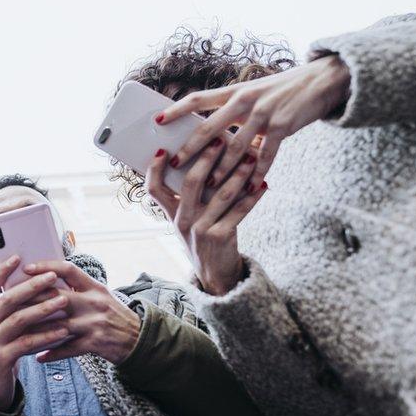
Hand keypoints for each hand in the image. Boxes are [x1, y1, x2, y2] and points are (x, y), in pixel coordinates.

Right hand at [0, 256, 70, 411]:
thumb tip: (38, 287)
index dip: (1, 271)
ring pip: (18, 319)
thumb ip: (14, 313)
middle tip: (52, 276)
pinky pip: (26, 343)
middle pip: (7, 299)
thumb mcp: (5, 331)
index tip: (17, 257)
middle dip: (31, 286)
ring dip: (43, 308)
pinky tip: (62, 330)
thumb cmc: (6, 353)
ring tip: (63, 300)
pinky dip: (46, 335)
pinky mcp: (0, 359)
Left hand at [21, 261, 140, 363]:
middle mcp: (94, 302)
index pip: (68, 269)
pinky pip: (68, 348)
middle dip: (32, 300)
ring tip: (17, 332)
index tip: (26, 268)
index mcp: (94, 286)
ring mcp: (94, 323)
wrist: (139, 340)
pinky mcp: (95, 343)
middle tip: (10, 302)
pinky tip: (38, 356)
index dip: (46, 267)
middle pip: (57, 297)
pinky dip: (52, 353)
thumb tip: (47, 278)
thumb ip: (78, 287)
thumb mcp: (100, 295)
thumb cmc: (114, 315)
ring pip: (58, 325)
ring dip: (36, 330)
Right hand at [146, 140, 266, 295]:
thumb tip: (204, 162)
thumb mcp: (188, 221)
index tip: (164, 149)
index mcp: (171, 214)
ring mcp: (200, 230)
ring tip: (250, 158)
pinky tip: (262, 185)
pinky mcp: (220, 237)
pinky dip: (253, 197)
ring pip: (220, 194)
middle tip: (219, 141)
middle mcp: (182, 220)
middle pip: (190, 183)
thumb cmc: (203, 239)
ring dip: (237, 174)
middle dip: (205, 158)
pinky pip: (239, 212)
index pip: (153, 189)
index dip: (155, 169)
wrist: (215, 275)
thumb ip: (190, 197)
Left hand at [157, 55, 350, 189]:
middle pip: (210, 126)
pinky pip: (266, 154)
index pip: (198, 98)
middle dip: (191, 147)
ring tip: (208, 185)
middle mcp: (245, 100)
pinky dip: (257, 172)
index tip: (157, 120)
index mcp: (234, 92)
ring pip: (236, 146)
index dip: (176, 109)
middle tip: (175, 163)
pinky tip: (250, 186)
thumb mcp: (254, 92)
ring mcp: (264, 113)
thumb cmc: (282, 90)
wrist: (322, 80)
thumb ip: (233, 110)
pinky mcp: (282, 126)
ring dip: (221, 168)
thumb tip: (210, 131)